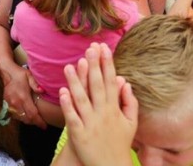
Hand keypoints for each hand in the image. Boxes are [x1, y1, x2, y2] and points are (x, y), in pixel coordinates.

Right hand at [3, 64, 46, 128]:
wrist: (4, 72)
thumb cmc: (18, 74)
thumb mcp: (29, 75)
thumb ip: (35, 84)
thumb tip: (42, 91)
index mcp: (23, 98)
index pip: (33, 114)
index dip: (39, 122)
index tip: (44, 126)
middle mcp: (16, 104)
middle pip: (27, 119)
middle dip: (34, 122)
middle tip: (40, 123)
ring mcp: (9, 105)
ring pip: (20, 119)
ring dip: (27, 120)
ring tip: (33, 119)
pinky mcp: (5, 105)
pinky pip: (14, 115)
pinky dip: (20, 117)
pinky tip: (24, 115)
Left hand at [59, 43, 136, 165]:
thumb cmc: (120, 143)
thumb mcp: (130, 123)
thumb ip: (129, 102)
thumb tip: (125, 81)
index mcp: (115, 109)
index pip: (111, 82)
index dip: (107, 64)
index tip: (104, 48)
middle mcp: (103, 114)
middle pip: (98, 86)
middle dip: (94, 66)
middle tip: (90, 49)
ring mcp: (91, 124)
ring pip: (82, 100)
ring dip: (76, 82)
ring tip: (69, 65)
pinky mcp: (79, 134)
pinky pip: (73, 117)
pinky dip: (68, 105)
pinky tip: (62, 91)